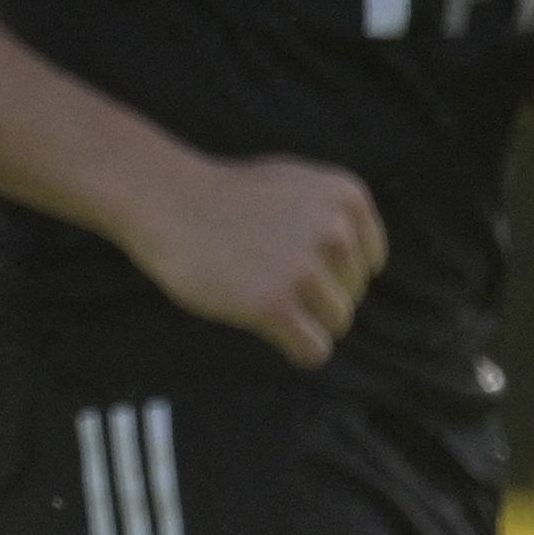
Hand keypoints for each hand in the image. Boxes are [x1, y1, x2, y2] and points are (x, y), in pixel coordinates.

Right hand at [120, 152, 387, 368]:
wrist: (164, 201)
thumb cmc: (226, 196)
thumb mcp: (296, 184)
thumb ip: (336, 216)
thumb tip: (367, 263)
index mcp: (346, 197)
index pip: (369, 263)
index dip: (330, 268)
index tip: (290, 257)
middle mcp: (335, 231)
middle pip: (351, 295)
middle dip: (314, 294)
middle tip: (265, 272)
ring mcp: (304, 270)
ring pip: (336, 323)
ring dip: (301, 318)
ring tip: (259, 292)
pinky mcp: (275, 306)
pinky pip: (313, 350)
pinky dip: (296, 349)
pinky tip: (269, 328)